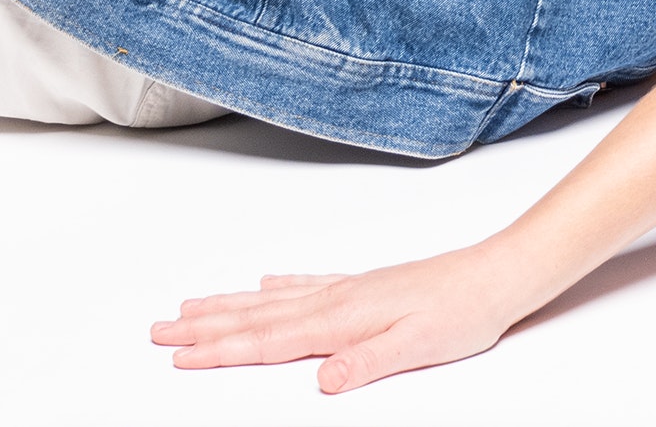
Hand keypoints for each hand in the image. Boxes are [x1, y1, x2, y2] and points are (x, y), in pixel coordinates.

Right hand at [153, 248, 550, 393]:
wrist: (497, 274)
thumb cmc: (462, 312)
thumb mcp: (418, 347)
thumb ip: (367, 362)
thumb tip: (322, 380)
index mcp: (342, 320)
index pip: (268, 342)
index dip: (220, 351)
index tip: (177, 355)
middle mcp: (337, 300)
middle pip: (256, 318)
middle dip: (205, 326)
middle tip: (158, 330)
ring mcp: (348, 290)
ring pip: (271, 302)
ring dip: (228, 306)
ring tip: (189, 307)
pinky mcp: (363, 287)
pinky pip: (304, 287)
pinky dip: (275, 289)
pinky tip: (262, 286)